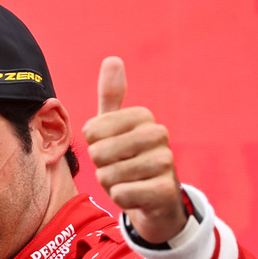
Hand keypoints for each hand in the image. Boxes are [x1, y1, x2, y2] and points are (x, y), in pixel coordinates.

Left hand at [81, 57, 186, 244]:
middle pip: (99, 152)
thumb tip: (112, 59)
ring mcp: (165, 163)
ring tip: (126, 180)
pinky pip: (121, 194)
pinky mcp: (165, 190)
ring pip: (108, 175)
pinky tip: (134, 195)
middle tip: (117, 168)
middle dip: (100, 166)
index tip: (109, 148)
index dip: (93, 145)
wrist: (155, 199)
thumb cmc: (128, 158)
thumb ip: (111, 96)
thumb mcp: (115, 127)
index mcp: (143, 116)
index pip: (91, 131)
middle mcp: (159, 134)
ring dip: (110, 183)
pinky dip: (120, 198)